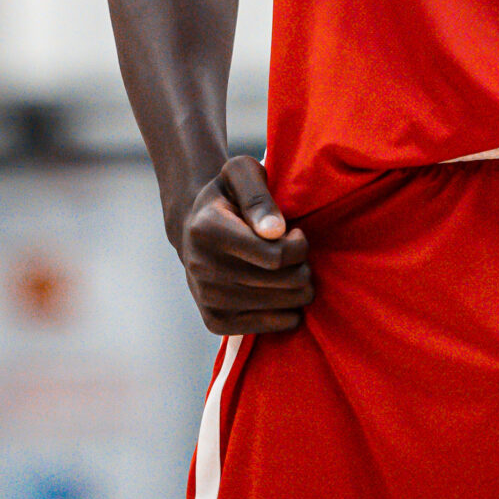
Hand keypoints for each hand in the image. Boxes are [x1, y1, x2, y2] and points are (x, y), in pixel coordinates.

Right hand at [175, 155, 313, 334]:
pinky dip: (289, 310)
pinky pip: (276, 326)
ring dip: (299, 286)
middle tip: (294, 251)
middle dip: (304, 265)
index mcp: (207, 230)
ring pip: (285, 305)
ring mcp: (207, 299)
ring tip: (287, 268)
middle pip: (286, 282)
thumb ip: (258, 196)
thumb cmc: (228, 196)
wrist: (193, 228)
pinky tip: (279, 290)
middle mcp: (202, 269)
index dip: (300, 245)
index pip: (277, 256)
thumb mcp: (241, 173)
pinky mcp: (215, 321)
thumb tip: (275, 232)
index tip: (295, 232)